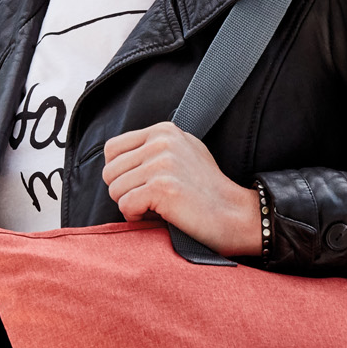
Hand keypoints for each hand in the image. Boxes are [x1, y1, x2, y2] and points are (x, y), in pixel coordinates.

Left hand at [101, 122, 262, 256]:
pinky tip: (161, 215)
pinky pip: (125, 206)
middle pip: (110, 172)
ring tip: (159, 207)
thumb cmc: (208, 192)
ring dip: (132, 206)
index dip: (121, 173)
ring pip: (115, 190)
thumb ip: (153, 148)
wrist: (236, 215)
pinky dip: (137, 217)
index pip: (112, 149)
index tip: (142, 185)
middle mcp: (161, 141)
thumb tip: (116, 156)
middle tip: (152, 201)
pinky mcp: (162, 187)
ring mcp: (162, 163)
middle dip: (125, 192)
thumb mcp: (184, 153)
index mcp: (164, 130)